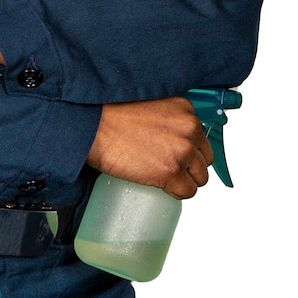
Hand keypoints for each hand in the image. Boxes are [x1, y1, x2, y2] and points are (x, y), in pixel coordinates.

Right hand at [88, 98, 213, 198]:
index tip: (175, 152)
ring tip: (163, 176)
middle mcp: (189, 129)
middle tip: (168, 166)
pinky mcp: (171, 172)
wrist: (93, 126)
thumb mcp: (147, 105)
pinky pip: (187, 192)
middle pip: (204, 159)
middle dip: (189, 166)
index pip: (200, 137)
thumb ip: (166, 117)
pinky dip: (176, 193)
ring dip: (184, 180)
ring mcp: (182, 151)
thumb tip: (169, 134)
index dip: (188, 148)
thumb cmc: (110, 115)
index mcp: (185, 110)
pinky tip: (163, 186)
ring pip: (199, 178)